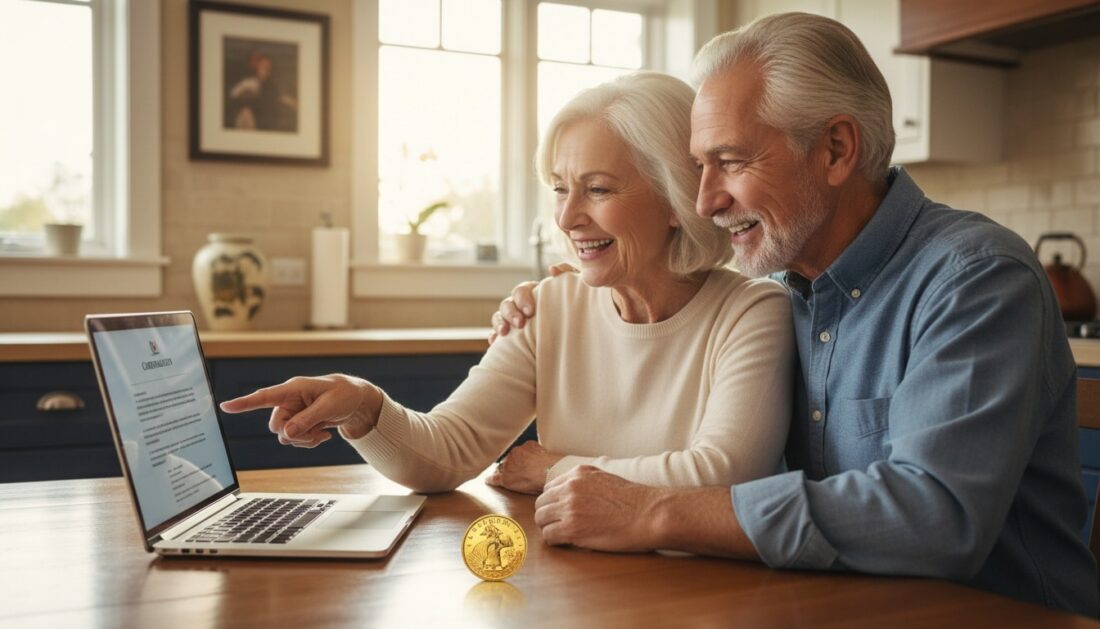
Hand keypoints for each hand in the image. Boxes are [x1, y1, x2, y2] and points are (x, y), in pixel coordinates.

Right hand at [219, 374, 382, 447]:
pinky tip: (324, 435)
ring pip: (285, 436)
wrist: (355, 400)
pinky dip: (308, 441)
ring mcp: (293, 413)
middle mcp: (289, 401)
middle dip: (294, 434)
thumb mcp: (328, 407)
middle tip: (316, 431)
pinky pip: (295, 439)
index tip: (225, 406)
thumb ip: (307, 420)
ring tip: (322, 432)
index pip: (264, 397)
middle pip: (276, 425)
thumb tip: (286, 434)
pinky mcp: (299, 423)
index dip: (244, 403)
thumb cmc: (343, 395)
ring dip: (303, 439)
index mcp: (293, 389)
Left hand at [485, 441, 563, 494]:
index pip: (518, 454)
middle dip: (512, 466)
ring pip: (502, 468)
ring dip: (504, 472)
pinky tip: (488, 481)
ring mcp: (509, 466)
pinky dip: (491, 480)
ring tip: (506, 478)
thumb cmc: (551, 466)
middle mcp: (514, 453)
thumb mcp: (545, 452)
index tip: (521, 465)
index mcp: (524, 446)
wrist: (549, 472)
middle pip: (509, 461)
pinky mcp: (506, 478)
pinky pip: (494, 478)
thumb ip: (537, 452)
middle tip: (518, 474)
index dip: (519, 461)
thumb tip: (537, 458)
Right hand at [488, 263, 577, 343]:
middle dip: (511, 313)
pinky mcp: (510, 338)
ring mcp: (513, 321)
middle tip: (520, 323)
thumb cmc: (575, 310)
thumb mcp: (577, 290)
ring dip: (499, 323)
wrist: (576, 339)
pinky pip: (496, 335)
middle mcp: (520, 306)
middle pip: (507, 304)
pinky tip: (495, 343)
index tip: (530, 311)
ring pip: (499, 317)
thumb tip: (552, 270)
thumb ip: (569, 273)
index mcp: (533, 294)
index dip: (522, 298)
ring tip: (505, 333)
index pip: (521, 290)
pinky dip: (493, 337)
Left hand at [534, 465, 663, 551]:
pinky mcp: (572, 528)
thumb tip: (571, 497)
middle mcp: (570, 487)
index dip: (554, 503)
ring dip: (549, 528)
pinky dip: (555, 541)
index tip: (561, 513)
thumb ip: (585, 483)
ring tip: (564, 535)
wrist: (649, 514)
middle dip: (548, 515)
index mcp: (578, 473)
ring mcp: (569, 507)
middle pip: (541, 503)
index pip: (549, 488)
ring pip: (540, 519)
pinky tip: (567, 543)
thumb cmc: (635, 501)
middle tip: (559, 526)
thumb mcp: (605, 479)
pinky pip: (548, 536)